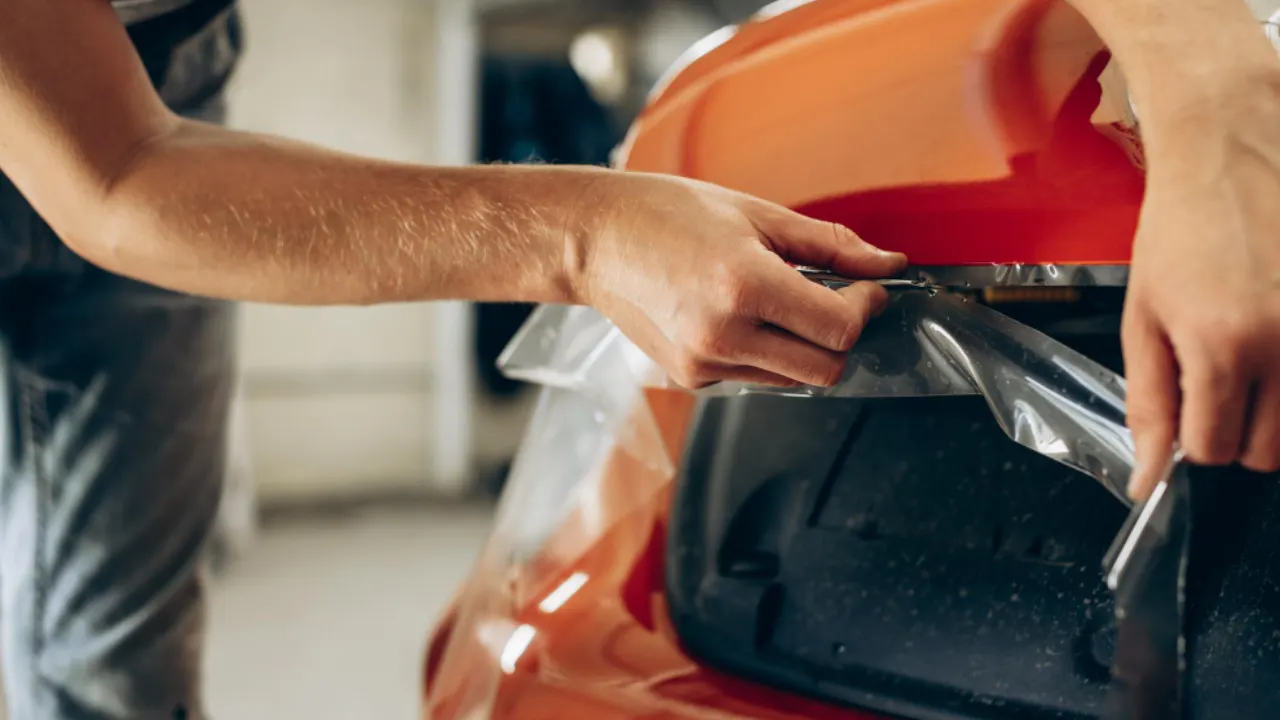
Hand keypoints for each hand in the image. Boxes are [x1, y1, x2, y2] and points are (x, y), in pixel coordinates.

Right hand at [569, 173, 905, 388]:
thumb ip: (830, 245)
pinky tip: (736, 314)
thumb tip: (889, 264)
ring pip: (793, 379)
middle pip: (825, 369)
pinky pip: (754, 376)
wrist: (594, 240)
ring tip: (775, 300)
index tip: (866, 287)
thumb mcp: (757, 215)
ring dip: (803, 346)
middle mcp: (724, 335)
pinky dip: (764, 352)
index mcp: (744, 286)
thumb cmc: (667, 214)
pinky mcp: (691, 378)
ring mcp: (704, 364)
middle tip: (835, 299)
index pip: (839, 328)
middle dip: (842, 336)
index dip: (866, 307)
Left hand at [1123, 75, 1279, 499]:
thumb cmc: (1178, 232)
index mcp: (1222, 347)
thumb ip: (1149, 402)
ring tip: (1252, 355)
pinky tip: (1276, 336)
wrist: (1232, 153)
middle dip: (1237, 431)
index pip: (1213, 448)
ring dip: (1276, 411)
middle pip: (1268, 452)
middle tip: (1221, 381)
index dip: (1193, 436)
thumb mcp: (1143, 317)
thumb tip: (1147, 479)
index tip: (1189, 404)